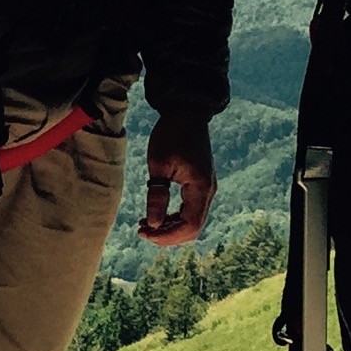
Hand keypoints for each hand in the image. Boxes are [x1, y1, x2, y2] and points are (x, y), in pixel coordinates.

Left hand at [140, 110, 214, 246]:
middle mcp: (208, 192)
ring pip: (192, 221)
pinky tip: (155, 216)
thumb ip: (157, 196)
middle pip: (192, 228)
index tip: (144, 233)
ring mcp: (206, 189)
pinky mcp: (200, 185)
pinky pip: (190, 210)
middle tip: (142, 231)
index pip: (189, 226)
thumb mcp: (158, 165)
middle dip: (168, 235)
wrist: (186, 113)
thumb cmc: (171, 135)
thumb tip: (152, 225)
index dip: (167, 236)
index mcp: (200, 188)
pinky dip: (174, 218)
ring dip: (170, 228)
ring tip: (145, 225)